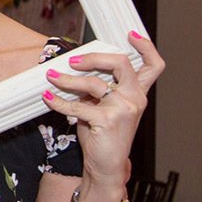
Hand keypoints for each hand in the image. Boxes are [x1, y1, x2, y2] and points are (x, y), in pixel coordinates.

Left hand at [42, 31, 165, 201]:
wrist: (106, 167)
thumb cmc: (103, 136)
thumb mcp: (103, 108)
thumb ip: (97, 90)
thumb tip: (75, 70)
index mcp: (137, 94)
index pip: (153, 66)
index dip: (145, 47)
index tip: (130, 34)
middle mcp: (135, 99)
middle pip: (121, 64)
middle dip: (94, 57)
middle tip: (73, 61)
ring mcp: (123, 110)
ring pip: (94, 83)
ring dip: (68, 80)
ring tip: (52, 78)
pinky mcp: (107, 121)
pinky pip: (78, 106)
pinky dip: (59, 101)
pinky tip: (48, 98)